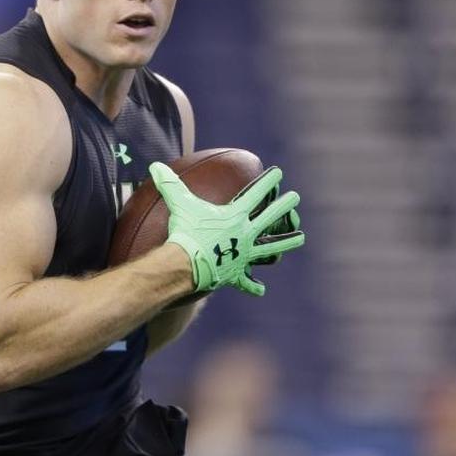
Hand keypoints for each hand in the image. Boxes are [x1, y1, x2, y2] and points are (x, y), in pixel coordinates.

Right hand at [149, 162, 304, 295]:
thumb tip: (155, 166)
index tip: (278, 173)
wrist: (187, 264)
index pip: (256, 194)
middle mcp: (245, 234)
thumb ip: (170, 184)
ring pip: (271, 247)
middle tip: (295, 198)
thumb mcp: (178, 203)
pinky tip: (261, 290)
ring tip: (300, 237)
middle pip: (271, 218)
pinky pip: (247, 281)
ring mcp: (244, 254)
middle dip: (285, 206)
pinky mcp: (236, 272)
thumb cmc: (185, 231)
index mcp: (235, 216)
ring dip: (286, 241)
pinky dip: (253, 285)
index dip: (268, 182)